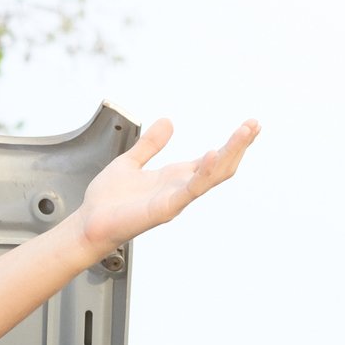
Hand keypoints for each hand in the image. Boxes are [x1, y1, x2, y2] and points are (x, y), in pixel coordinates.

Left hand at [75, 116, 258, 257]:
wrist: (88, 223)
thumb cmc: (107, 200)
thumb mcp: (130, 162)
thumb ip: (150, 144)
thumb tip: (169, 121)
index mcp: (175, 177)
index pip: (213, 159)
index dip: (233, 143)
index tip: (250, 125)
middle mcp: (180, 189)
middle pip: (220, 166)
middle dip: (239, 146)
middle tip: (255, 124)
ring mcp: (175, 199)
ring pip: (212, 176)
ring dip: (231, 153)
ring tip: (246, 132)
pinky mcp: (164, 209)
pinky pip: (189, 190)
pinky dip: (203, 173)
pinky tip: (213, 154)